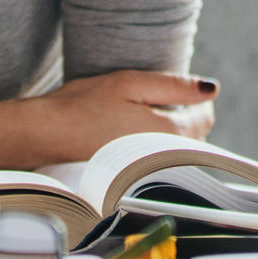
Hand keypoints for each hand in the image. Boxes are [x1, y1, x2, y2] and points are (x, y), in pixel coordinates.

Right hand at [20, 70, 216, 164]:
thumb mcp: (131, 83)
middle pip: (193, 136)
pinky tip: (130, 131)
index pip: (204, 118)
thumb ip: (174, 86)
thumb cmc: (85, 104)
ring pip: (175, 148)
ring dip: (170, 131)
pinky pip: (156, 158)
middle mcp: (162, 157)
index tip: (179, 89)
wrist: (45, 134)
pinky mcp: (131, 175)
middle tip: (158, 98)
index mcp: (168, 133)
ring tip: (142, 113)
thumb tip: (212, 89)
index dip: (197, 100)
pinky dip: (153, 144)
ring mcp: (147, 169)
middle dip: (185, 116)